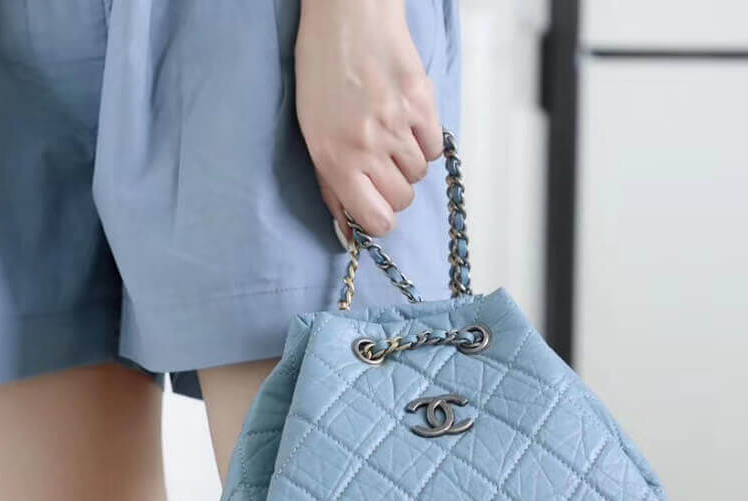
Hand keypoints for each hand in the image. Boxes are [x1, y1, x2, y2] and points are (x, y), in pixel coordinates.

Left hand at [294, 0, 443, 238]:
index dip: (380, 220)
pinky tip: (406, 122)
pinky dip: (424, 142)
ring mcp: (398, 125)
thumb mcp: (314, 135)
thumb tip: (350, 233)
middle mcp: (367, 146)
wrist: (347, 17)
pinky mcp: (422, 106)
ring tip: (389, 133)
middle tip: (380, 163)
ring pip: (419, 175)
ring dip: (407, 162)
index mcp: (336, 159)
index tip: (377, 209)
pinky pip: (434, 149)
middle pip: (402, 200)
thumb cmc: (323, 75)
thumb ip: (332, 186)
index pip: (377, 221)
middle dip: (393, 189)